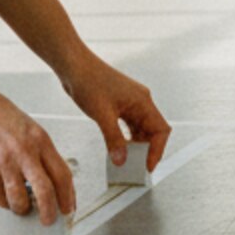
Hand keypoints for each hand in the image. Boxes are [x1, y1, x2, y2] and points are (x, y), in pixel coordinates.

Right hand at [0, 88, 77, 223]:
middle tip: (48, 220)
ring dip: (23, 210)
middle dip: (50, 213)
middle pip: (46, 192)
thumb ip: (39, 153)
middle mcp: (25, 151)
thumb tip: (49, 180)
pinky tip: (4, 197)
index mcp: (40, 139)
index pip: (63, 174)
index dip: (68, 196)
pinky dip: (3, 202)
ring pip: (20, 200)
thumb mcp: (28, 128)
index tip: (68, 207)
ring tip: (22, 208)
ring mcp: (5, 161)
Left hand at [60, 50, 171, 174]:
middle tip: (136, 168)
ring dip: (135, 146)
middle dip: (146, 151)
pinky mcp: (119, 105)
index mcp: (142, 101)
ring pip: (140, 130)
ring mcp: (130, 103)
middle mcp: (140, 102)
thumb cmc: (89, 81)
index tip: (147, 166)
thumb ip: (113, 139)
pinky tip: (118, 148)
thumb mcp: (102, 114)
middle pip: (152, 132)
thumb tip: (121, 160)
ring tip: (127, 162)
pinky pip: (129, 126)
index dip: (157, 150)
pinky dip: (126, 139)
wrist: (74, 66)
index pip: (160, 130)